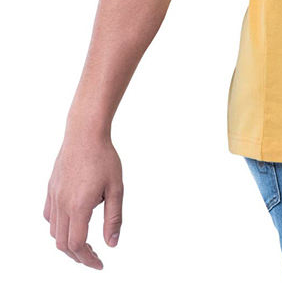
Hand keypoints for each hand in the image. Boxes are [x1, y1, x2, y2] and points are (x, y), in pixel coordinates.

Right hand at [43, 132, 123, 269]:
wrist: (85, 134)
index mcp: (79, 206)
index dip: (88, 259)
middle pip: (63, 244)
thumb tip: (112, 244)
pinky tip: (70, 223)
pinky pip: (49, 216)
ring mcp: (54, 197)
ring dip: (67, 243)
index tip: (99, 264)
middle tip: (94, 258)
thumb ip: (113, 218)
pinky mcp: (51, 189)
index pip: (77, 245)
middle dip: (78, 256)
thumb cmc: (104, 157)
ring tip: (84, 244)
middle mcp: (62, 204)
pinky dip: (58, 227)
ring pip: (54, 231)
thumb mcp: (116, 188)